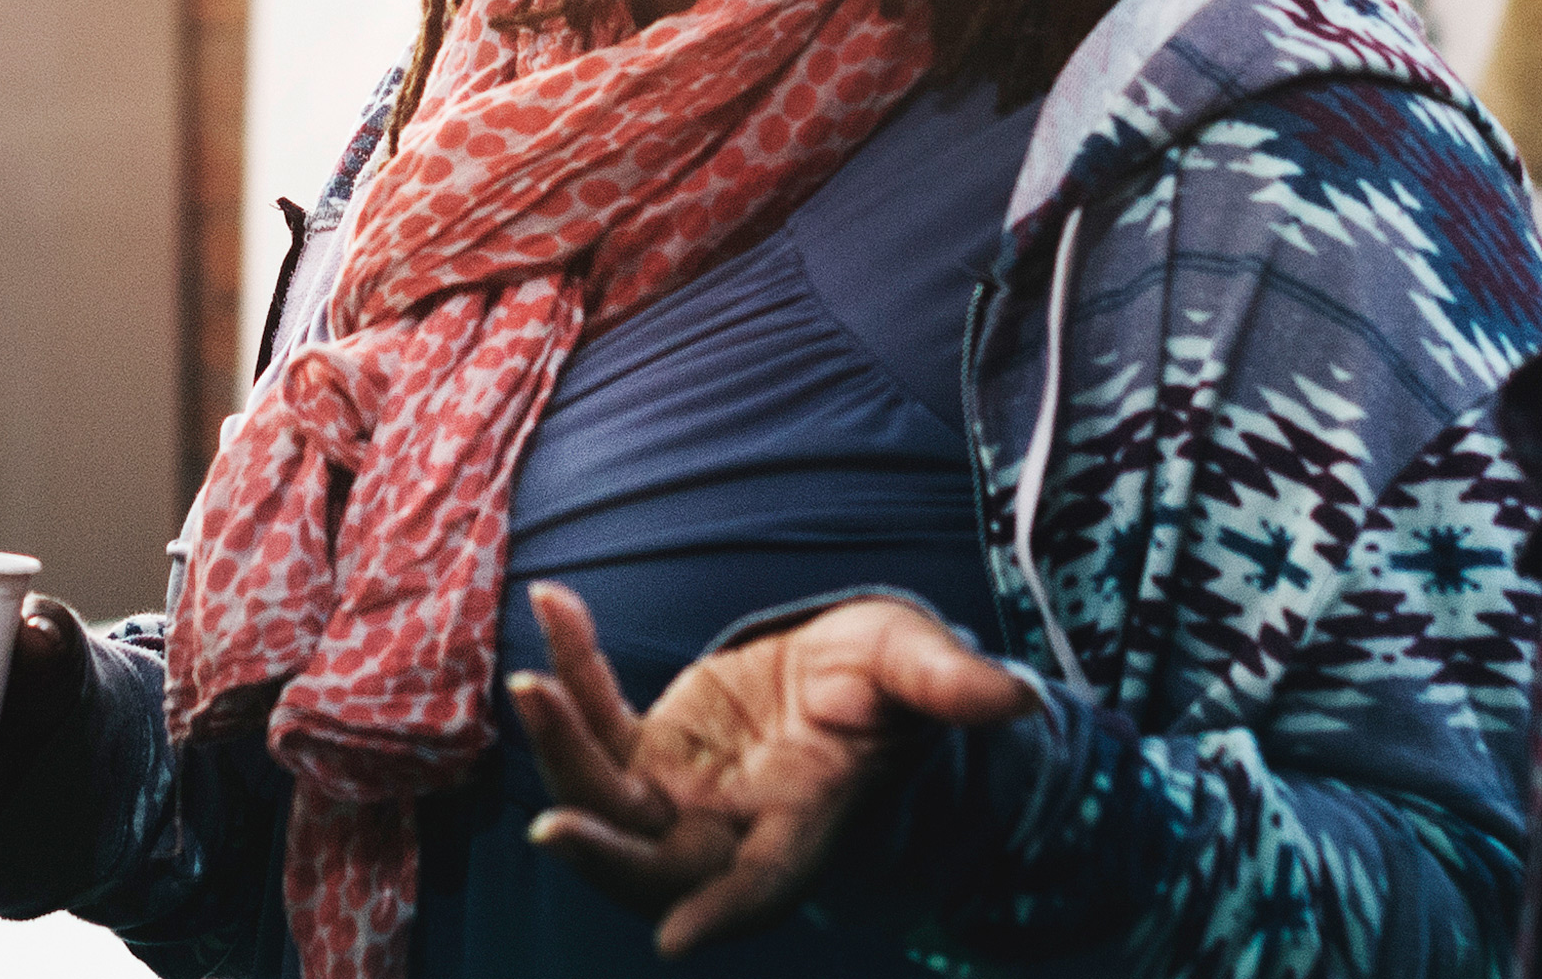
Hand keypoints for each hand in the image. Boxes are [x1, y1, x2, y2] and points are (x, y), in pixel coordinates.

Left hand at [503, 583, 1031, 955]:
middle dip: (605, 854)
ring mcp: (679, 792)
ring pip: (604, 799)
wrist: (844, 674)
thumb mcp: (915, 668)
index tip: (674, 939)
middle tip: (550, 829)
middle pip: (656, 866)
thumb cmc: (888, 683)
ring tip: (530, 683)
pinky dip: (573, 671)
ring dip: (563, 749)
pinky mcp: (645, 749)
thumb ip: (948, 687)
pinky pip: (595, 720)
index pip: (762, 883)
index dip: (724, 912)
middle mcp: (730, 824)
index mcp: (804, 820)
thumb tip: (1011, 696)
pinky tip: (555, 603)